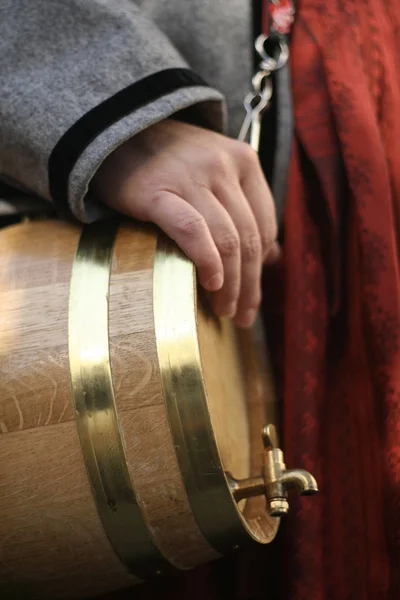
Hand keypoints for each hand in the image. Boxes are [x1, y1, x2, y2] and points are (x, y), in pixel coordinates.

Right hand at [91, 119, 278, 327]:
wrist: (114, 129)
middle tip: (242, 315)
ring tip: (225, 311)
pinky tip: (210, 283)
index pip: (265, 225)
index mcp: (244, 161)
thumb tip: (274, 256)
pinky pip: (192, 232)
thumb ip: (244, 207)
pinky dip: (207, 261)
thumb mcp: (215, 170)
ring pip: (227, 241)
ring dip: (231, 285)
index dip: (262, 267)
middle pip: (248, 239)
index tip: (253, 295)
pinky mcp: (158, 192)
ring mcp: (192, 177)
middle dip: (250, 285)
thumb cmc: (167, 160)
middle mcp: (223, 166)